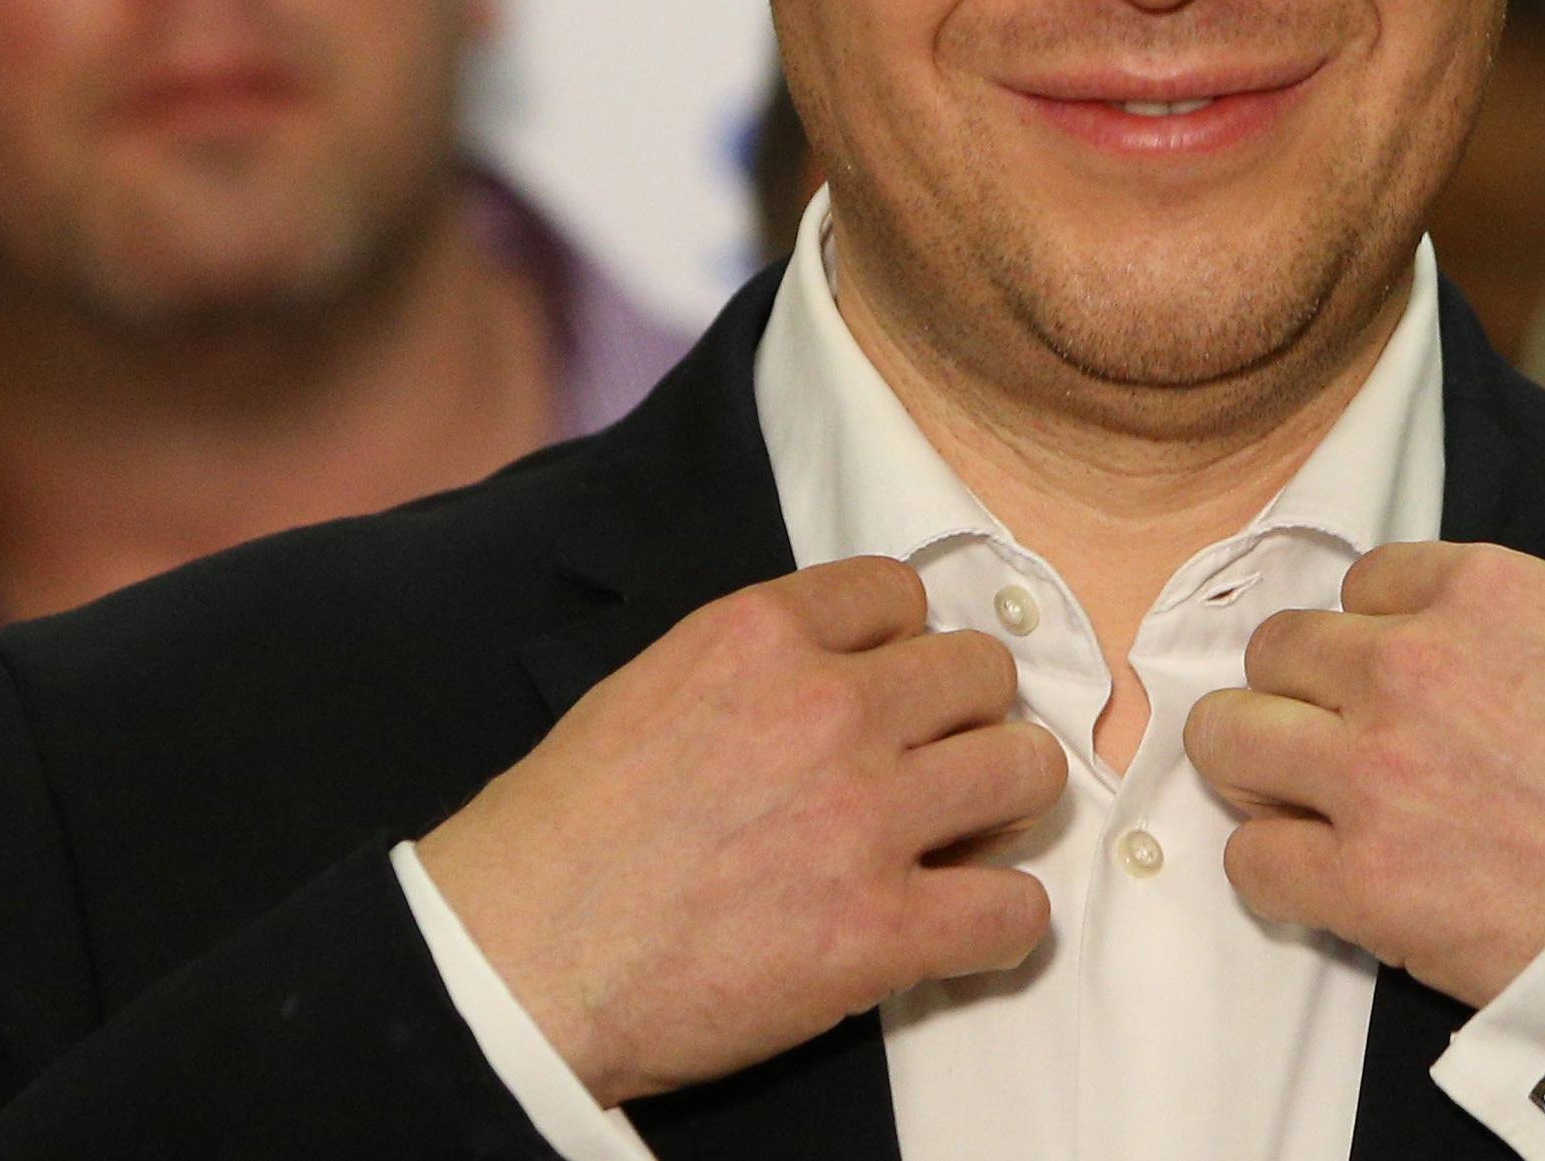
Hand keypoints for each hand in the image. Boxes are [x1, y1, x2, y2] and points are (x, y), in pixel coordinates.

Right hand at [418, 555, 1065, 1106]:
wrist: (519, 954)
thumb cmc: (568, 828)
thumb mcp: (654, 683)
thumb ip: (757, 661)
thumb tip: (842, 666)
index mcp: (761, 634)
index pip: (899, 591)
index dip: (903, 641)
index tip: (894, 682)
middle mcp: (828, 707)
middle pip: (981, 671)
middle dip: (969, 712)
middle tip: (940, 757)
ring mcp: (863, 818)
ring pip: (1025, 771)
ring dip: (1008, 800)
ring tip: (972, 830)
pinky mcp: (880, 933)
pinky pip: (1015, 909)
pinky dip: (1001, 917)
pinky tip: (962, 920)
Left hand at [1183, 541, 1544, 1005]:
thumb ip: (1490, 625)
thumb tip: (1420, 636)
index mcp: (1478, 594)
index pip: (1362, 582)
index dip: (1370, 636)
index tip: (1388, 678)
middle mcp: (1409, 665)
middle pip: (1275, 649)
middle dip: (1293, 692)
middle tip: (1324, 736)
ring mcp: (1376, 772)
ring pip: (1229, 735)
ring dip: (1253, 765)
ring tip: (1290, 796)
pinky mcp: (1365, 879)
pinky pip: (1253, 858)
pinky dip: (1273, 872)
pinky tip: (1315, 880)